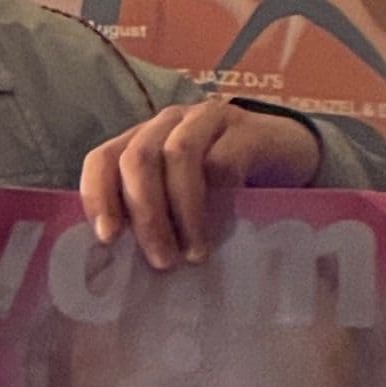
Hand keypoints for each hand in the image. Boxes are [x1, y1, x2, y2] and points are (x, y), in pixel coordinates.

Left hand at [80, 99, 324, 268]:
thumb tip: (122, 265)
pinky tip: (221, 231)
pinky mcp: (246, 131)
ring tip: (193, 253)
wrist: (286, 156)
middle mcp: (168, 124)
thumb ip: (155, 216)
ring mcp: (207, 121)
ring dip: (181, 211)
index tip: (109, 239)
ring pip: (178, 156)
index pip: (103, 159)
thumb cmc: (223, 190)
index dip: (99, 197)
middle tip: (162, 260)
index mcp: (142, 141)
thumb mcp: (181, 201)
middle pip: (138, 158)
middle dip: (145, 214)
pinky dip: (217, 203)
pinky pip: (223, 163)